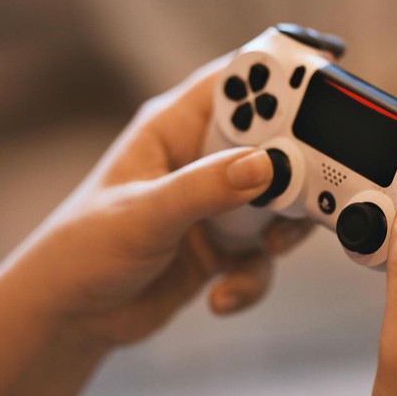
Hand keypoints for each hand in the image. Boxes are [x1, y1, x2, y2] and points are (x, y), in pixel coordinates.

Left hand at [0, 55, 313, 395]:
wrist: (75, 317)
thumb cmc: (83, 249)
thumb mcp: (142, 214)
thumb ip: (203, 189)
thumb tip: (267, 167)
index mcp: (176, 130)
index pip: (236, 85)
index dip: (278, 78)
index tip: (322, 86)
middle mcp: (203, 162)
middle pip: (274, 144)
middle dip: (295, 169)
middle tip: (305, 190)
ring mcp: (219, 205)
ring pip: (282, 202)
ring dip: (284, 229)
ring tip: (268, 247)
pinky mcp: (227, 247)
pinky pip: (264, 257)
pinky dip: (253, 279)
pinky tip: (220, 296)